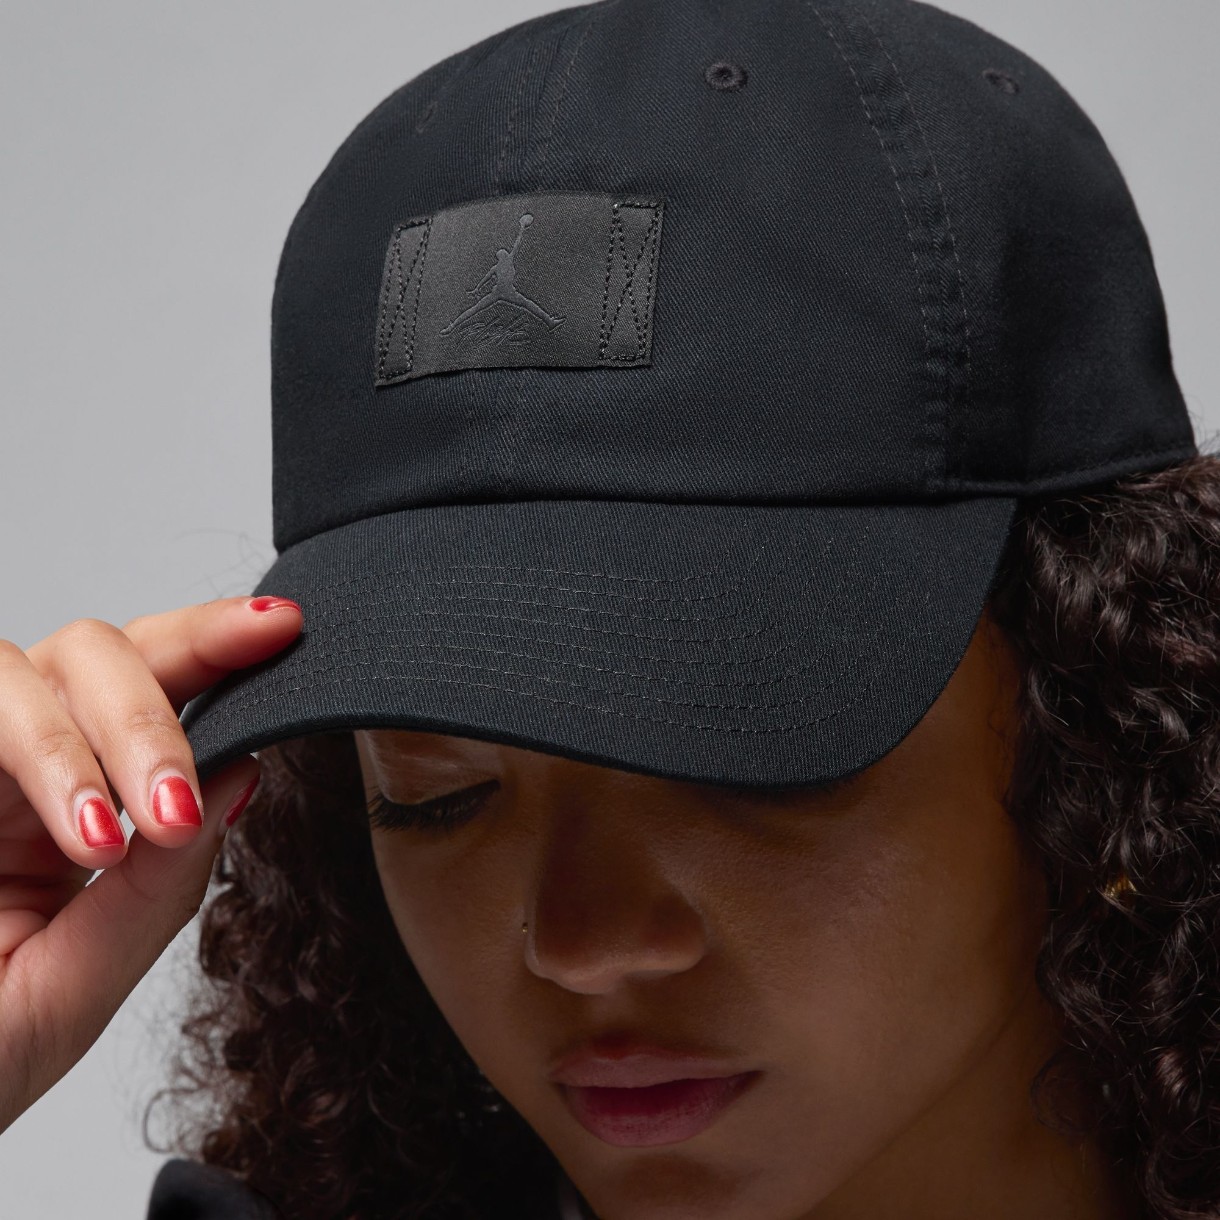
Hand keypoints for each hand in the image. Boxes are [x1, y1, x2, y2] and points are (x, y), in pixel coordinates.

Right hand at [0, 596, 301, 1132]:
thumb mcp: (83, 978)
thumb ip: (164, 879)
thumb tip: (249, 771)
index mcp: (63, 804)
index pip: (151, 692)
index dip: (214, 646)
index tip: (283, 628)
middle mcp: (10, 767)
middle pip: (98, 651)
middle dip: (167, 690)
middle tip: (190, 792)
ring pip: (34, 665)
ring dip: (105, 739)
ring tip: (134, 832)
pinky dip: (45, 757)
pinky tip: (83, 835)